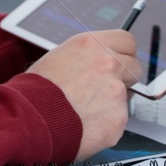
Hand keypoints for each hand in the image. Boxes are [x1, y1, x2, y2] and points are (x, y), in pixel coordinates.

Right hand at [28, 30, 141, 160]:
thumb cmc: (36, 90)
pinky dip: (106, 124)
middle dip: (123, 78)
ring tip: (84, 110)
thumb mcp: (59, 57)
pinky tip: (85, 124)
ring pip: (126, 97)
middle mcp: (109, 64)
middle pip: (134, 67)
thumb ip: (87, 58)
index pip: (127, 41)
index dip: (122, 53)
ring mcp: (116, 92)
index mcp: (93, 44)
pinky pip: (118, 120)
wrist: (30, 118)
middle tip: (103, 89)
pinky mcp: (119, 118)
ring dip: (112, 102)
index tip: (119, 61)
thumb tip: (99, 62)